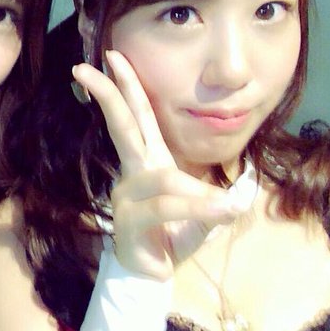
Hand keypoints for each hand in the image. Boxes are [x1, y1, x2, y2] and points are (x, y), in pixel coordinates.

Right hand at [72, 50, 246, 280]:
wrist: (155, 273)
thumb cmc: (174, 234)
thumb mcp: (201, 210)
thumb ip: (218, 197)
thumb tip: (245, 192)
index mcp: (149, 161)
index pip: (139, 117)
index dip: (128, 86)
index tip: (114, 56)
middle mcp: (133, 172)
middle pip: (123, 127)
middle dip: (109, 95)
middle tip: (84, 68)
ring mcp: (127, 196)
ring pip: (163, 178)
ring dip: (197, 193)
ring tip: (224, 208)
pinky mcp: (129, 221)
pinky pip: (167, 206)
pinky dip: (197, 208)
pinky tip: (222, 212)